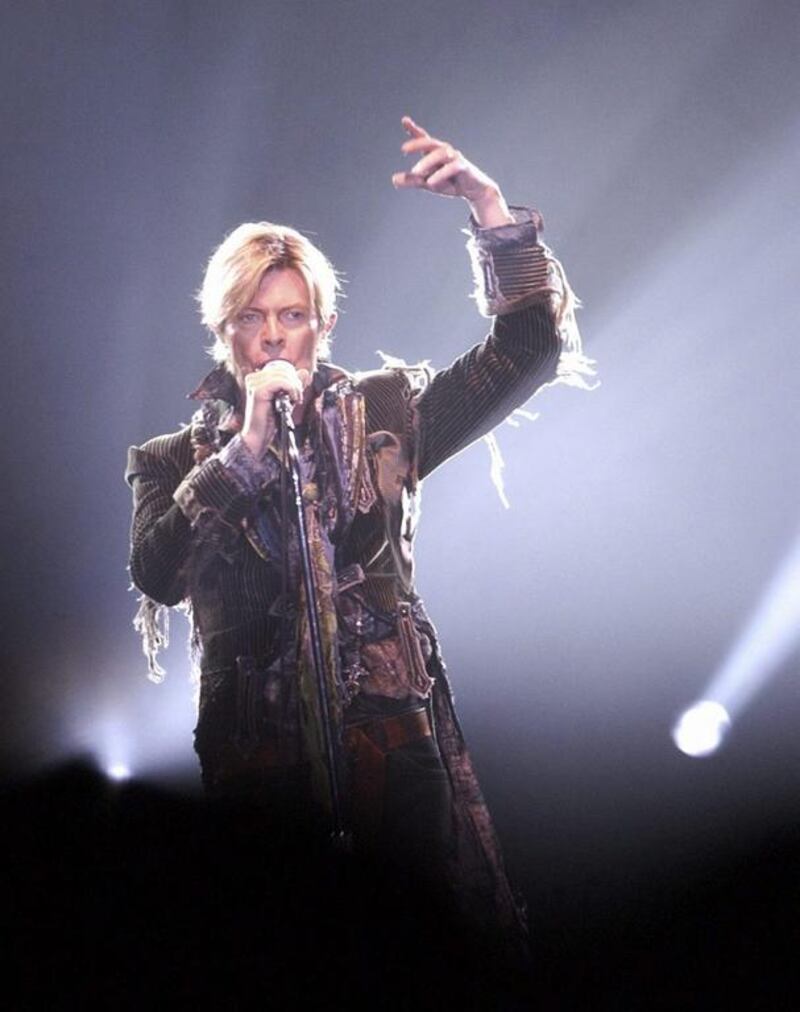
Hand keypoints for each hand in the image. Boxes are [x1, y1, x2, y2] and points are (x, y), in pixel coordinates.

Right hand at [241, 360, 309, 455]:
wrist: (258, 436)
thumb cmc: (271, 420)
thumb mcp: (286, 399)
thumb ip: (295, 385)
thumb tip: (304, 371)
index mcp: (256, 377)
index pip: (281, 368)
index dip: (293, 378)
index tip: (297, 394)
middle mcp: (253, 377)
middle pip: (283, 370)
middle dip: (296, 383)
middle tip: (298, 398)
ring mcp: (253, 383)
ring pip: (283, 375)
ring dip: (295, 387)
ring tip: (296, 400)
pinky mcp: (257, 391)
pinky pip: (280, 382)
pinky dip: (291, 390)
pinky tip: (293, 400)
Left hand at [391, 115, 513, 226]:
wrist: (474, 191)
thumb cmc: (451, 182)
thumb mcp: (428, 183)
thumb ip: (412, 180)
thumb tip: (393, 179)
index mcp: (435, 153)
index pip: (424, 138)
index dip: (414, 129)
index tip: (404, 120)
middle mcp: (445, 151)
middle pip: (430, 142)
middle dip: (417, 143)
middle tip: (403, 149)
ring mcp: (455, 157)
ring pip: (440, 154)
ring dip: (427, 162)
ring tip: (415, 172)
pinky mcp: (464, 167)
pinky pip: (452, 167)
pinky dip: (441, 174)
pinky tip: (430, 182)